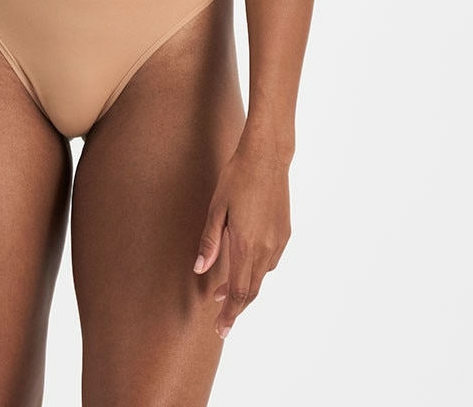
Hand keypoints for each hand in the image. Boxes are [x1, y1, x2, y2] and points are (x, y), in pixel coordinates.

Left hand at [193, 138, 291, 337]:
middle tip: (221, 321)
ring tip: (224, 291)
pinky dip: (257, 271)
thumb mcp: (217, 208)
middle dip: (236, 308)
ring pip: (262, 277)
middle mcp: (266, 248)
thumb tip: (200, 269)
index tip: (221, 329)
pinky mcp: (285, 232)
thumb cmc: (237, 178)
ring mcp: (278, 241)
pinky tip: (245, 264)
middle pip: (251, 290)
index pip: (238, 292)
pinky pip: (271, 261)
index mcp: (246, 244)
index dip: (229, 313)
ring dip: (245, 289)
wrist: (267, 157)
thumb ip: (210, 242)